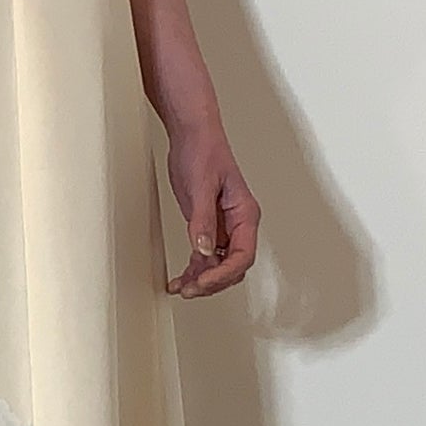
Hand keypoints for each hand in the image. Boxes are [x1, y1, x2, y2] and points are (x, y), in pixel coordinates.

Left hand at [165, 125, 259, 298]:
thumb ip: (202, 221)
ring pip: (218, 266)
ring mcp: (223, 227)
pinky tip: (179, 279)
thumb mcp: (201, 187)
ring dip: (201, 280)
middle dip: (212, 282)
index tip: (203, 282)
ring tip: (180, 289)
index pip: (243, 256)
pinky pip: (205, 257)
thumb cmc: (203, 151)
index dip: (223, 274)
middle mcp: (238, 224)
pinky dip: (193, 270)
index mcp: (245, 214)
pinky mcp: (207, 226)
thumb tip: (204, 251)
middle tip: (189, 290)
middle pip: (233, 266)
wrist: (192, 134)